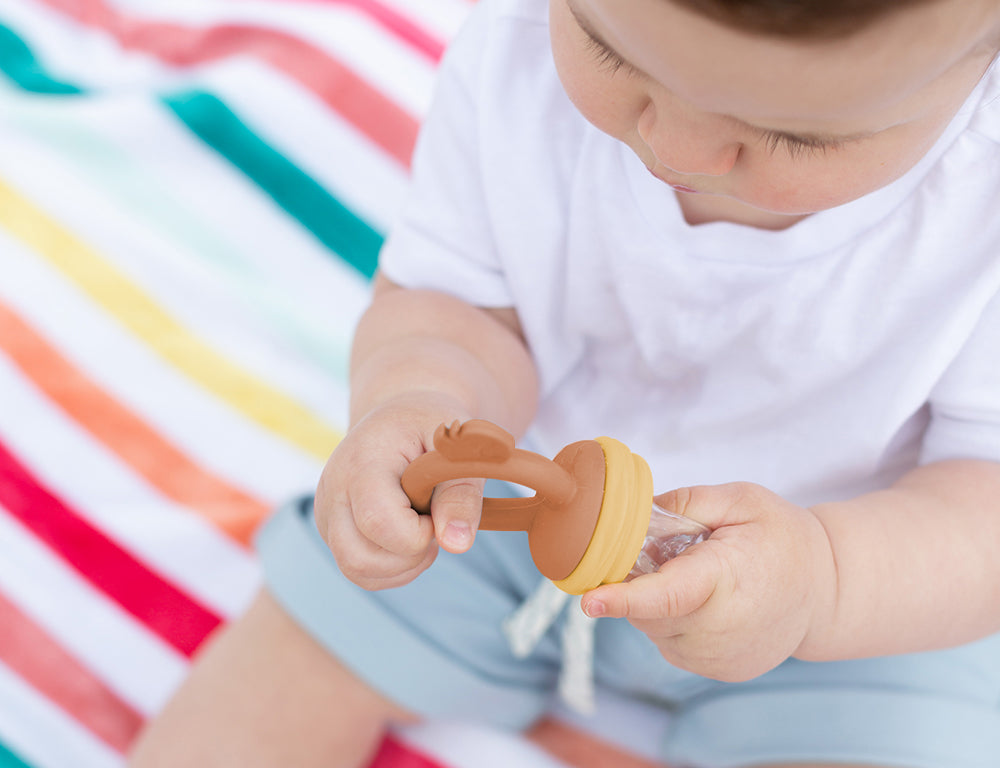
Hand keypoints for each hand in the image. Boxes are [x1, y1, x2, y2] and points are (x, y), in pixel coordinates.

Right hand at [313, 396, 486, 589]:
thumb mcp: (457, 447)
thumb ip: (461, 492)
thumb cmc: (432, 426)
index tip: (440, 508)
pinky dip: (394, 569)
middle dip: (409, 556)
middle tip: (433, 523)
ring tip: (424, 528)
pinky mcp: (332, 531)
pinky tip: (411, 538)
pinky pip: (360, 571)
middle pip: (358, 558)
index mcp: (361, 461)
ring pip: (357, 571)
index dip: (420, 533)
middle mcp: (333, 490)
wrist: (400, 416)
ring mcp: (327, 514)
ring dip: (403, 566)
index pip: (378, 521)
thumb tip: (457, 544)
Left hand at [581, 483, 836, 681]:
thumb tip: (637, 512)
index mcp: (726, 578)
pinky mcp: (718, 671)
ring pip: (654, 630)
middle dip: (642, 582)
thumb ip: (688, 501)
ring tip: (699, 578)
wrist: (827, 590)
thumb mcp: (742, 500)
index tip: (590, 600)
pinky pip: (671, 644)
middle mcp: (721, 627)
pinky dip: (673, 622)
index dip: (624, 598)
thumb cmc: (783, 538)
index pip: (667, 595)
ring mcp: (719, 656)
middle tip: (678, 555)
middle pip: (649, 610)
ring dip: (657, 604)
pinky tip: (704, 602)